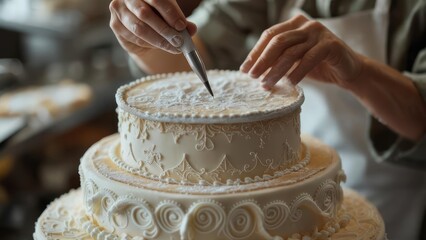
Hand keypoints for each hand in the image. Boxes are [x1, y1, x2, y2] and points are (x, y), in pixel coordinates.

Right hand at [109, 0, 196, 55]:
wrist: (143, 30)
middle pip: (145, 13)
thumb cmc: (159, 18)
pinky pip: (134, 37)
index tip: (182, 26)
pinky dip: (149, 44)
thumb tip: (191, 29)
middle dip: (165, 29)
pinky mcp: (115, 25)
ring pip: (139, 28)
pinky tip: (160, 47)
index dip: (170, 12)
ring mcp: (119, 9)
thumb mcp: (172, 17)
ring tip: (173, 47)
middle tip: (179, 41)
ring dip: (158, 40)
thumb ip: (181, 22)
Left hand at [240, 15, 362, 89]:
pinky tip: (289, 83)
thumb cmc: (317, 66)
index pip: (269, 35)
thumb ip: (277, 60)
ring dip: (275, 70)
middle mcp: (306, 25)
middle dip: (262, 61)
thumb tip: (250, 70)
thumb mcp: (294, 61)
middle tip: (252, 77)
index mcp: (294, 24)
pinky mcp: (331, 44)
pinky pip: (309, 59)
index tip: (244, 69)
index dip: (255, 52)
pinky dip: (297, 72)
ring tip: (266, 84)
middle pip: (277, 42)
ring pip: (291, 52)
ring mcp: (319, 33)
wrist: (348, 71)